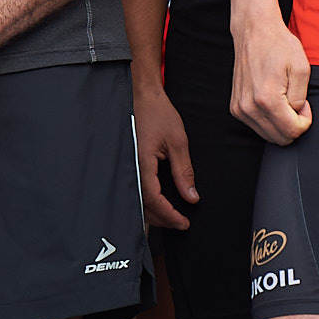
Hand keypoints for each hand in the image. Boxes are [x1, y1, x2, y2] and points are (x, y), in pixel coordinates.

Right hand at [135, 78, 197, 229]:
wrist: (142, 95)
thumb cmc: (157, 113)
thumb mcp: (178, 142)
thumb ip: (184, 171)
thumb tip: (191, 196)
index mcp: (142, 163)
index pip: (154, 199)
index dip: (170, 215)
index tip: (184, 222)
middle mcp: (130, 168)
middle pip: (143, 205)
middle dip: (162, 218)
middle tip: (180, 222)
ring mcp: (127, 165)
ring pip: (137, 200)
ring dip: (153, 211)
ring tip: (171, 215)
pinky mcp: (127, 162)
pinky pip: (135, 188)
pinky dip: (146, 199)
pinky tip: (158, 200)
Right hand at [230, 13, 312, 144]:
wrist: (254, 31)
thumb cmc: (279, 45)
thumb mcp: (301, 69)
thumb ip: (300, 99)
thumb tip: (295, 114)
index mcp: (266, 99)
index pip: (292, 132)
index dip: (305, 121)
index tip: (304, 103)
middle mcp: (249, 107)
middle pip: (280, 139)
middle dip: (293, 125)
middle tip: (296, 102)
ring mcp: (239, 108)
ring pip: (268, 135)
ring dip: (281, 123)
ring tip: (284, 99)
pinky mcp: (235, 107)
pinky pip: (257, 126)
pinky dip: (269, 119)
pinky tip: (272, 100)